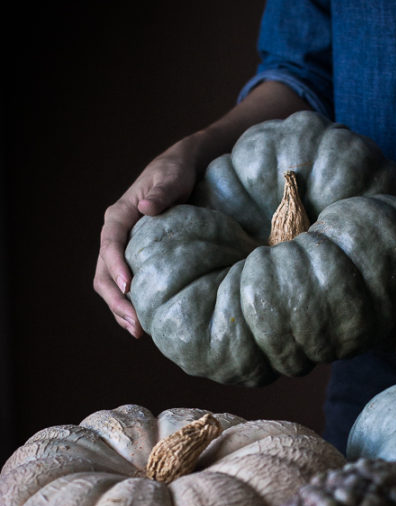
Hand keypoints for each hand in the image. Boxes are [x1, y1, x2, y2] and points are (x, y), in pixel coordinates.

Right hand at [94, 135, 203, 335]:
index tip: (128, 287)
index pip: (110, 242)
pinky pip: (125, 287)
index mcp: (119, 215)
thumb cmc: (177, 173)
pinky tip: (146, 324)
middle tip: (137, 324)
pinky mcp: (133, 262)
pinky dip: (131, 306)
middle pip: (103, 271)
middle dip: (116, 300)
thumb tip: (147, 207)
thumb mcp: (172, 177)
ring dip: (120, 310)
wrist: (181, 173)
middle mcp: (114, 234)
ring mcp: (122, 250)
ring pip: (109, 284)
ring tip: (140, 332)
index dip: (115, 265)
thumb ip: (162, 192)